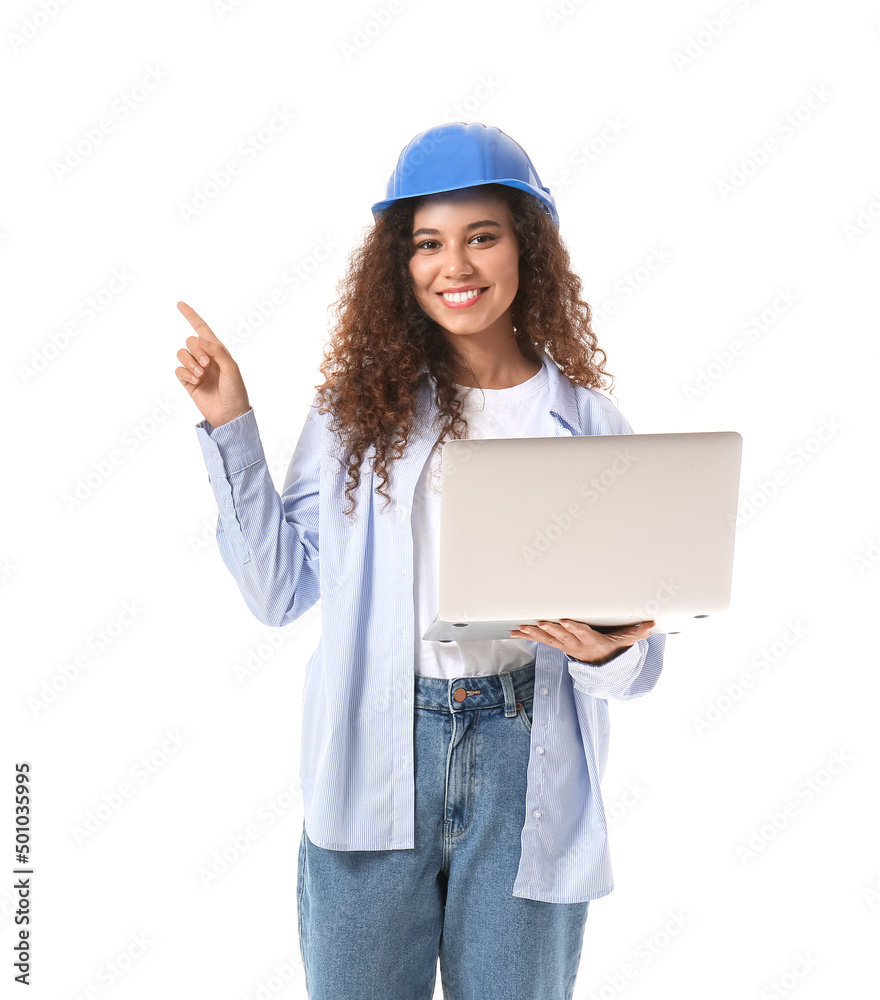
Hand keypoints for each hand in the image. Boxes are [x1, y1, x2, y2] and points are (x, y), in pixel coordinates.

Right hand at [174, 301, 250, 427]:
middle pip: (190, 341)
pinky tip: (195, 382)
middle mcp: (205, 358)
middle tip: (207, 365)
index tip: (180, 304)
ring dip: (190, 362)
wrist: (229, 415)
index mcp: (218, 352)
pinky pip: (178, 369)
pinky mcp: (187, 382)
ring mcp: (195, 369)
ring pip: (182, 354)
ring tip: (200, 374)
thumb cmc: (236, 392)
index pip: (202, 329)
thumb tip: (201, 337)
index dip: (191, 316)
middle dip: (196, 350)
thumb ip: (218, 351)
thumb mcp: (232, 369)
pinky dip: (185, 373)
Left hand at [509, 619, 654, 664]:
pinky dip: (529, 635)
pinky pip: (542, 640)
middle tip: (540, 622)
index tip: (564, 621)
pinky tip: (516, 631)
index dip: (573, 627)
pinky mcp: (558, 646)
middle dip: (550, 629)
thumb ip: (636, 632)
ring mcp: (566, 646)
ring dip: (535, 633)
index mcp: (592, 642)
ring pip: (549, 639)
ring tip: (522, 627)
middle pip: (562, 636)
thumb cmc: (613, 649)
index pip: (582, 633)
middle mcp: (576, 646)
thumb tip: (651, 625)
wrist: (602, 667)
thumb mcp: (625, 642)